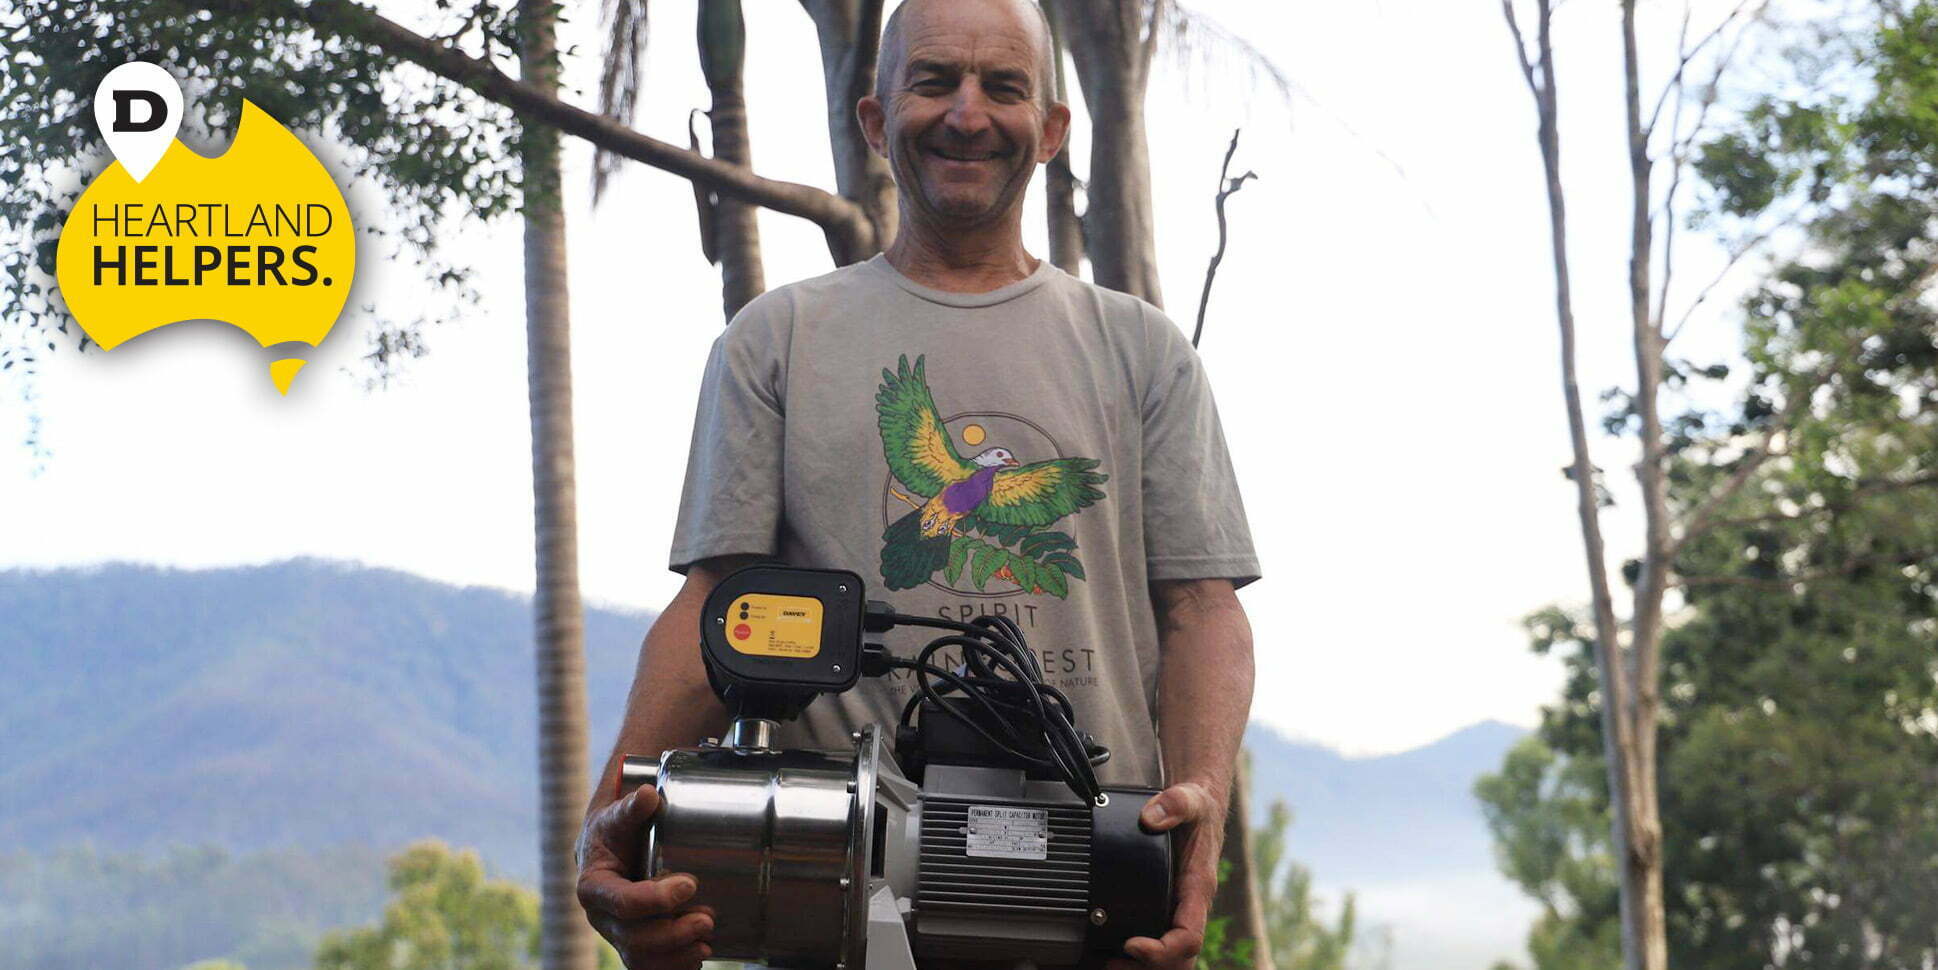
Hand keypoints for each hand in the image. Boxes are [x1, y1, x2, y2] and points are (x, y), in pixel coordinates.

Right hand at [577, 787, 715, 968]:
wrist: (607, 849)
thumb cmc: (613, 831)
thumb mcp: (617, 814)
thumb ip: (631, 806)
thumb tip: (648, 795)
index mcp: (594, 886)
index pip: (621, 902)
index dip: (655, 900)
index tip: (690, 885)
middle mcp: (602, 916)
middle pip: (632, 939)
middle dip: (672, 935)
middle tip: (706, 919)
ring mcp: (617, 933)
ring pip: (640, 959)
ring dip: (676, 956)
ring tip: (706, 943)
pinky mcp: (633, 944)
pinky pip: (647, 968)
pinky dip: (673, 968)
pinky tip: (696, 959)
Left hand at [1108, 781, 1224, 969]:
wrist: (1199, 803)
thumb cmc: (1197, 806)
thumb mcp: (1189, 798)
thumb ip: (1174, 804)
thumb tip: (1151, 818)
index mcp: (1198, 889)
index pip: (1188, 936)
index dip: (1162, 950)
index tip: (1132, 945)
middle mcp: (1189, 906)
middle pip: (1179, 959)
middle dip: (1147, 968)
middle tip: (1110, 964)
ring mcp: (1177, 908)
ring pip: (1170, 958)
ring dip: (1139, 967)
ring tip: (1105, 964)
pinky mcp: (1164, 905)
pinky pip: (1158, 940)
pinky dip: (1136, 956)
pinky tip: (1109, 952)